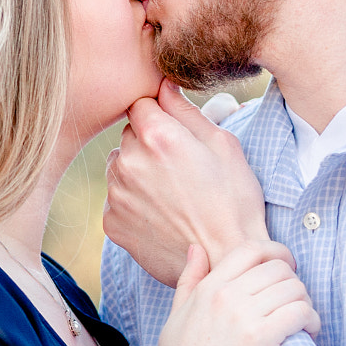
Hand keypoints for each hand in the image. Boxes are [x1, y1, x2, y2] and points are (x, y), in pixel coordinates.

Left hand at [105, 81, 270, 286]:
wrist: (225, 261)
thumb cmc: (234, 200)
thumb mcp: (223, 145)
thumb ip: (185, 111)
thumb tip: (163, 84)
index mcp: (157, 136)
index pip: (140, 103)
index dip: (159, 116)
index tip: (176, 135)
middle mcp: (129, 161)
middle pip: (129, 135)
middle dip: (149, 144)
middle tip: (180, 170)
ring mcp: (116, 194)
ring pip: (119, 166)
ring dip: (137, 172)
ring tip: (171, 194)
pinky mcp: (111, 222)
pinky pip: (116, 198)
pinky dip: (132, 202)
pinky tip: (161, 214)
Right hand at [155, 242, 319, 345]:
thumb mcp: (175, 316)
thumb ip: (188, 280)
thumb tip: (197, 249)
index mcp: (208, 287)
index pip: (250, 250)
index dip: (276, 253)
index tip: (286, 267)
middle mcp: (226, 295)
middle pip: (278, 268)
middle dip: (293, 282)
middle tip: (294, 302)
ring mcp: (243, 315)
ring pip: (294, 288)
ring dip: (305, 302)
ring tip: (302, 320)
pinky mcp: (261, 337)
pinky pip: (300, 311)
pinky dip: (312, 320)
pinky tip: (308, 332)